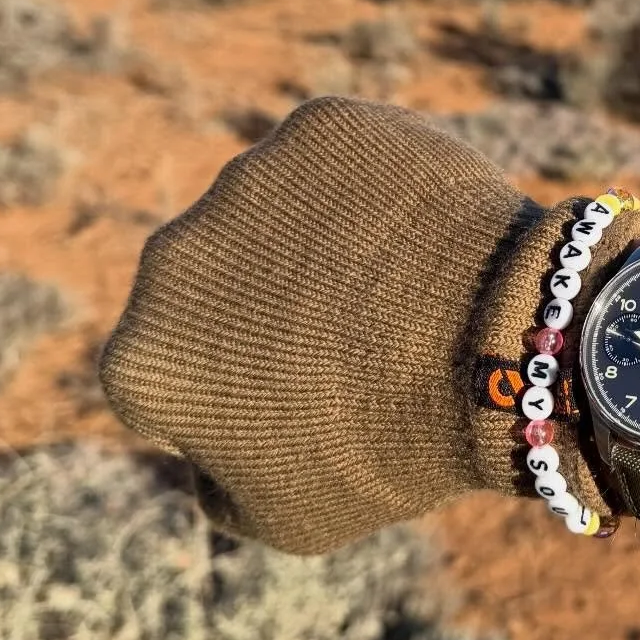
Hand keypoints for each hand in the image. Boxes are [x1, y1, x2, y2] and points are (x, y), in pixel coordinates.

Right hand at [99, 97, 639, 553]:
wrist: (498, 347)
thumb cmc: (394, 446)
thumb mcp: (287, 514)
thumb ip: (217, 476)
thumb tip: (201, 445)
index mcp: (142, 357)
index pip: (180, 369)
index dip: (248, 386)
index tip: (308, 392)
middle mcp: (172, 257)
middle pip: (219, 279)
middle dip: (270, 301)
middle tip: (357, 334)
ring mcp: (247, 177)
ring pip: (279, 210)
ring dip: (320, 238)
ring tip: (399, 284)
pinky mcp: (322, 125)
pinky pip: (343, 161)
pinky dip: (376, 187)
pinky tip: (420, 232)